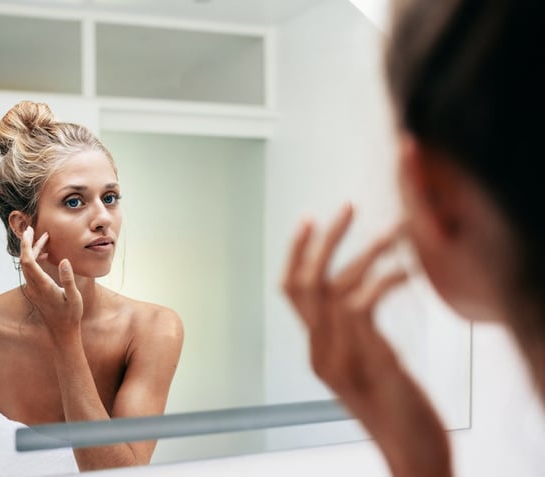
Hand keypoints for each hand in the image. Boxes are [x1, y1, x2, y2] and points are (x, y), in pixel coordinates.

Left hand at [19, 226, 83, 337]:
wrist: (62, 332)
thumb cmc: (70, 315)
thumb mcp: (74, 298)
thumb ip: (68, 279)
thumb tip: (63, 261)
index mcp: (43, 286)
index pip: (28, 261)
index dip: (26, 245)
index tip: (29, 231)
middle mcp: (34, 287)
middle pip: (25, 260)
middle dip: (28, 243)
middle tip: (34, 229)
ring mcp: (32, 289)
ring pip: (27, 265)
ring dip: (33, 251)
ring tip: (45, 240)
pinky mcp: (34, 291)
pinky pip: (30, 271)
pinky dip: (35, 260)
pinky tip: (45, 255)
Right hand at [281, 203, 405, 398]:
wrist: (412, 456)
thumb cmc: (401, 412)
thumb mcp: (374, 367)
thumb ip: (359, 335)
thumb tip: (364, 292)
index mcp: (316, 352)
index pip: (292, 293)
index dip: (296, 254)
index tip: (310, 219)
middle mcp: (319, 353)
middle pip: (304, 283)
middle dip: (324, 241)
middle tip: (345, 208)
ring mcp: (338, 359)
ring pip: (334, 288)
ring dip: (365, 252)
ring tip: (397, 231)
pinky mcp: (365, 361)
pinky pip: (361, 306)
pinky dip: (382, 281)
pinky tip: (404, 270)